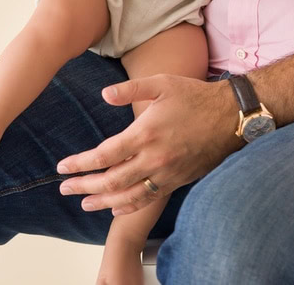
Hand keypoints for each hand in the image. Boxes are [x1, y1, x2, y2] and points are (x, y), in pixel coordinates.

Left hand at [55, 75, 240, 215]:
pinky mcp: (177, 181)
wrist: (230, 117)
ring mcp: (166, 173)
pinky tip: (116, 209)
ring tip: (84, 203)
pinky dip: (129, 207)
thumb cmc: (194, 96)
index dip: (80, 163)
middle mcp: (153, 158)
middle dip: (84, 186)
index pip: (104, 155)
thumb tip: (104, 95)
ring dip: (103, 202)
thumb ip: (130, 90)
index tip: (63, 167)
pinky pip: (149, 199)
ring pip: (128, 196)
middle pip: (110, 180)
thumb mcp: (161, 83)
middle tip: (64, 188)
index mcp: (145, 133)